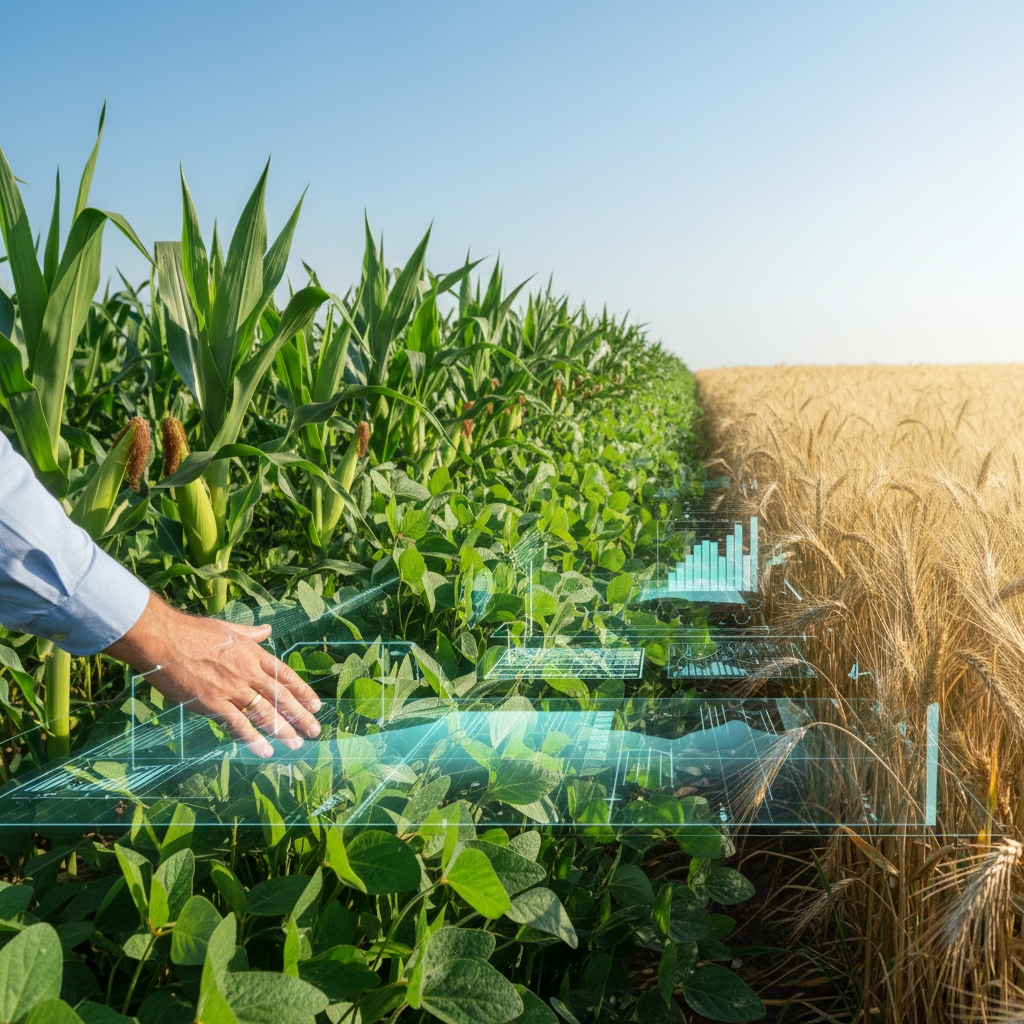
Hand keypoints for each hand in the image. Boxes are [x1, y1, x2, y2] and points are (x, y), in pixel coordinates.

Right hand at [103, 592, 321, 757]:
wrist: (164, 639)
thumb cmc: (193, 631)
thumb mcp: (229, 628)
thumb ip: (251, 633)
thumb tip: (267, 629)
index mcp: (253, 653)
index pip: (285, 675)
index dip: (302, 691)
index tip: (316, 705)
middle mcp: (248, 672)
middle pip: (280, 697)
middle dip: (299, 715)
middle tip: (315, 730)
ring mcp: (232, 688)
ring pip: (263, 712)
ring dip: (282, 730)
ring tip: (296, 743)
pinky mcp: (213, 702)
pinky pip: (238, 724)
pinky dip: (252, 739)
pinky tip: (265, 751)